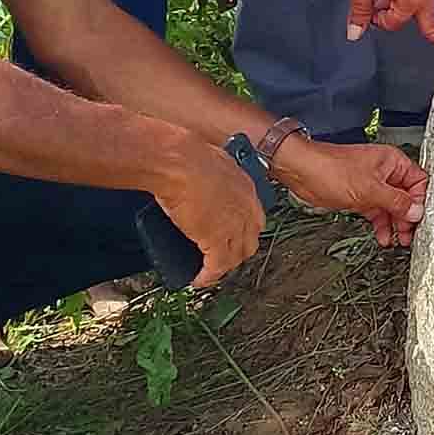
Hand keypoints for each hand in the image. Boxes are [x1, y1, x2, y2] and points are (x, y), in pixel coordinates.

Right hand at [151, 139, 265, 287]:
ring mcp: (234, 226)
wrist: (178, 162)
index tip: (232, 236)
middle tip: (220, 256)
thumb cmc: (187, 155)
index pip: (255, 218)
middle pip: (249, 241)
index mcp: (247, 188)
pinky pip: (217, 267)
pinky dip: (208, 276)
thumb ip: (215, 174)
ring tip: (209, 270)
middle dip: (237, 252)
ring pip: (236, 257)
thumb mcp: (212, 161)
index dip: (244, 231)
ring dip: (224, 266)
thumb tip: (202, 177)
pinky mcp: (216, 240)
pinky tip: (199, 279)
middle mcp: (247, 208)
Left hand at [271, 139, 429, 247]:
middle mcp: (384, 172)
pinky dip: (380, 224)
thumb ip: (396, 202)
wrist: (303, 172)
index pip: (418, 181)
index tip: (418, 218)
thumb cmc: (331, 169)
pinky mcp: (360, 196)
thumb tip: (416, 211)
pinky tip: (382, 236)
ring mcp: (372, 184)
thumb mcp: (370, 190)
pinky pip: (377, 211)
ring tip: (398, 239)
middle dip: (408, 216)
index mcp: (392, 162)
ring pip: (391, 206)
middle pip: (406, 196)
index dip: (420, 201)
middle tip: (409, 233)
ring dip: (394, 224)